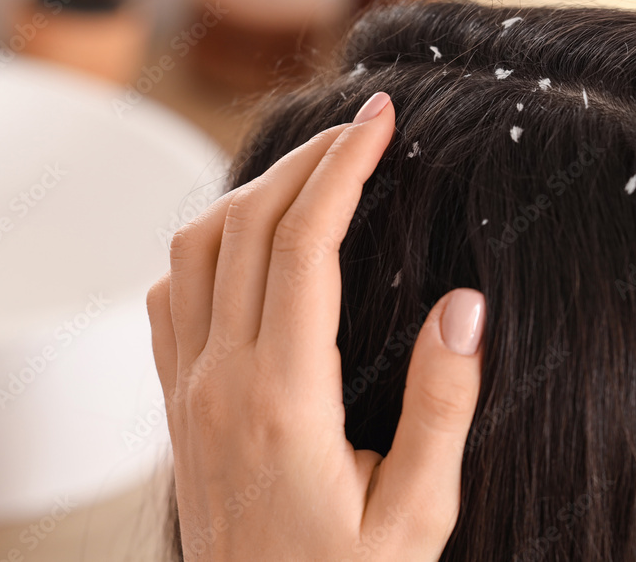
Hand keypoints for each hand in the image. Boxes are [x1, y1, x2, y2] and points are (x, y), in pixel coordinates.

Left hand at [146, 92, 485, 560]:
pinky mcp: (176, 404)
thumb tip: (465, 308)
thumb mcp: (418, 513)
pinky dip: (207, 245)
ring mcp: (186, 390)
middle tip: (360, 129)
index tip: (379, 121)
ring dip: (251, 194)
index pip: (304, 246)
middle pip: (245, 226)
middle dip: (305, 161)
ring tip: (312, 173)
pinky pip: (170, 295)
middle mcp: (219, 381)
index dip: (344, 170)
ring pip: (195, 249)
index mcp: (282, 398)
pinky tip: (248, 245)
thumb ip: (444, 409)